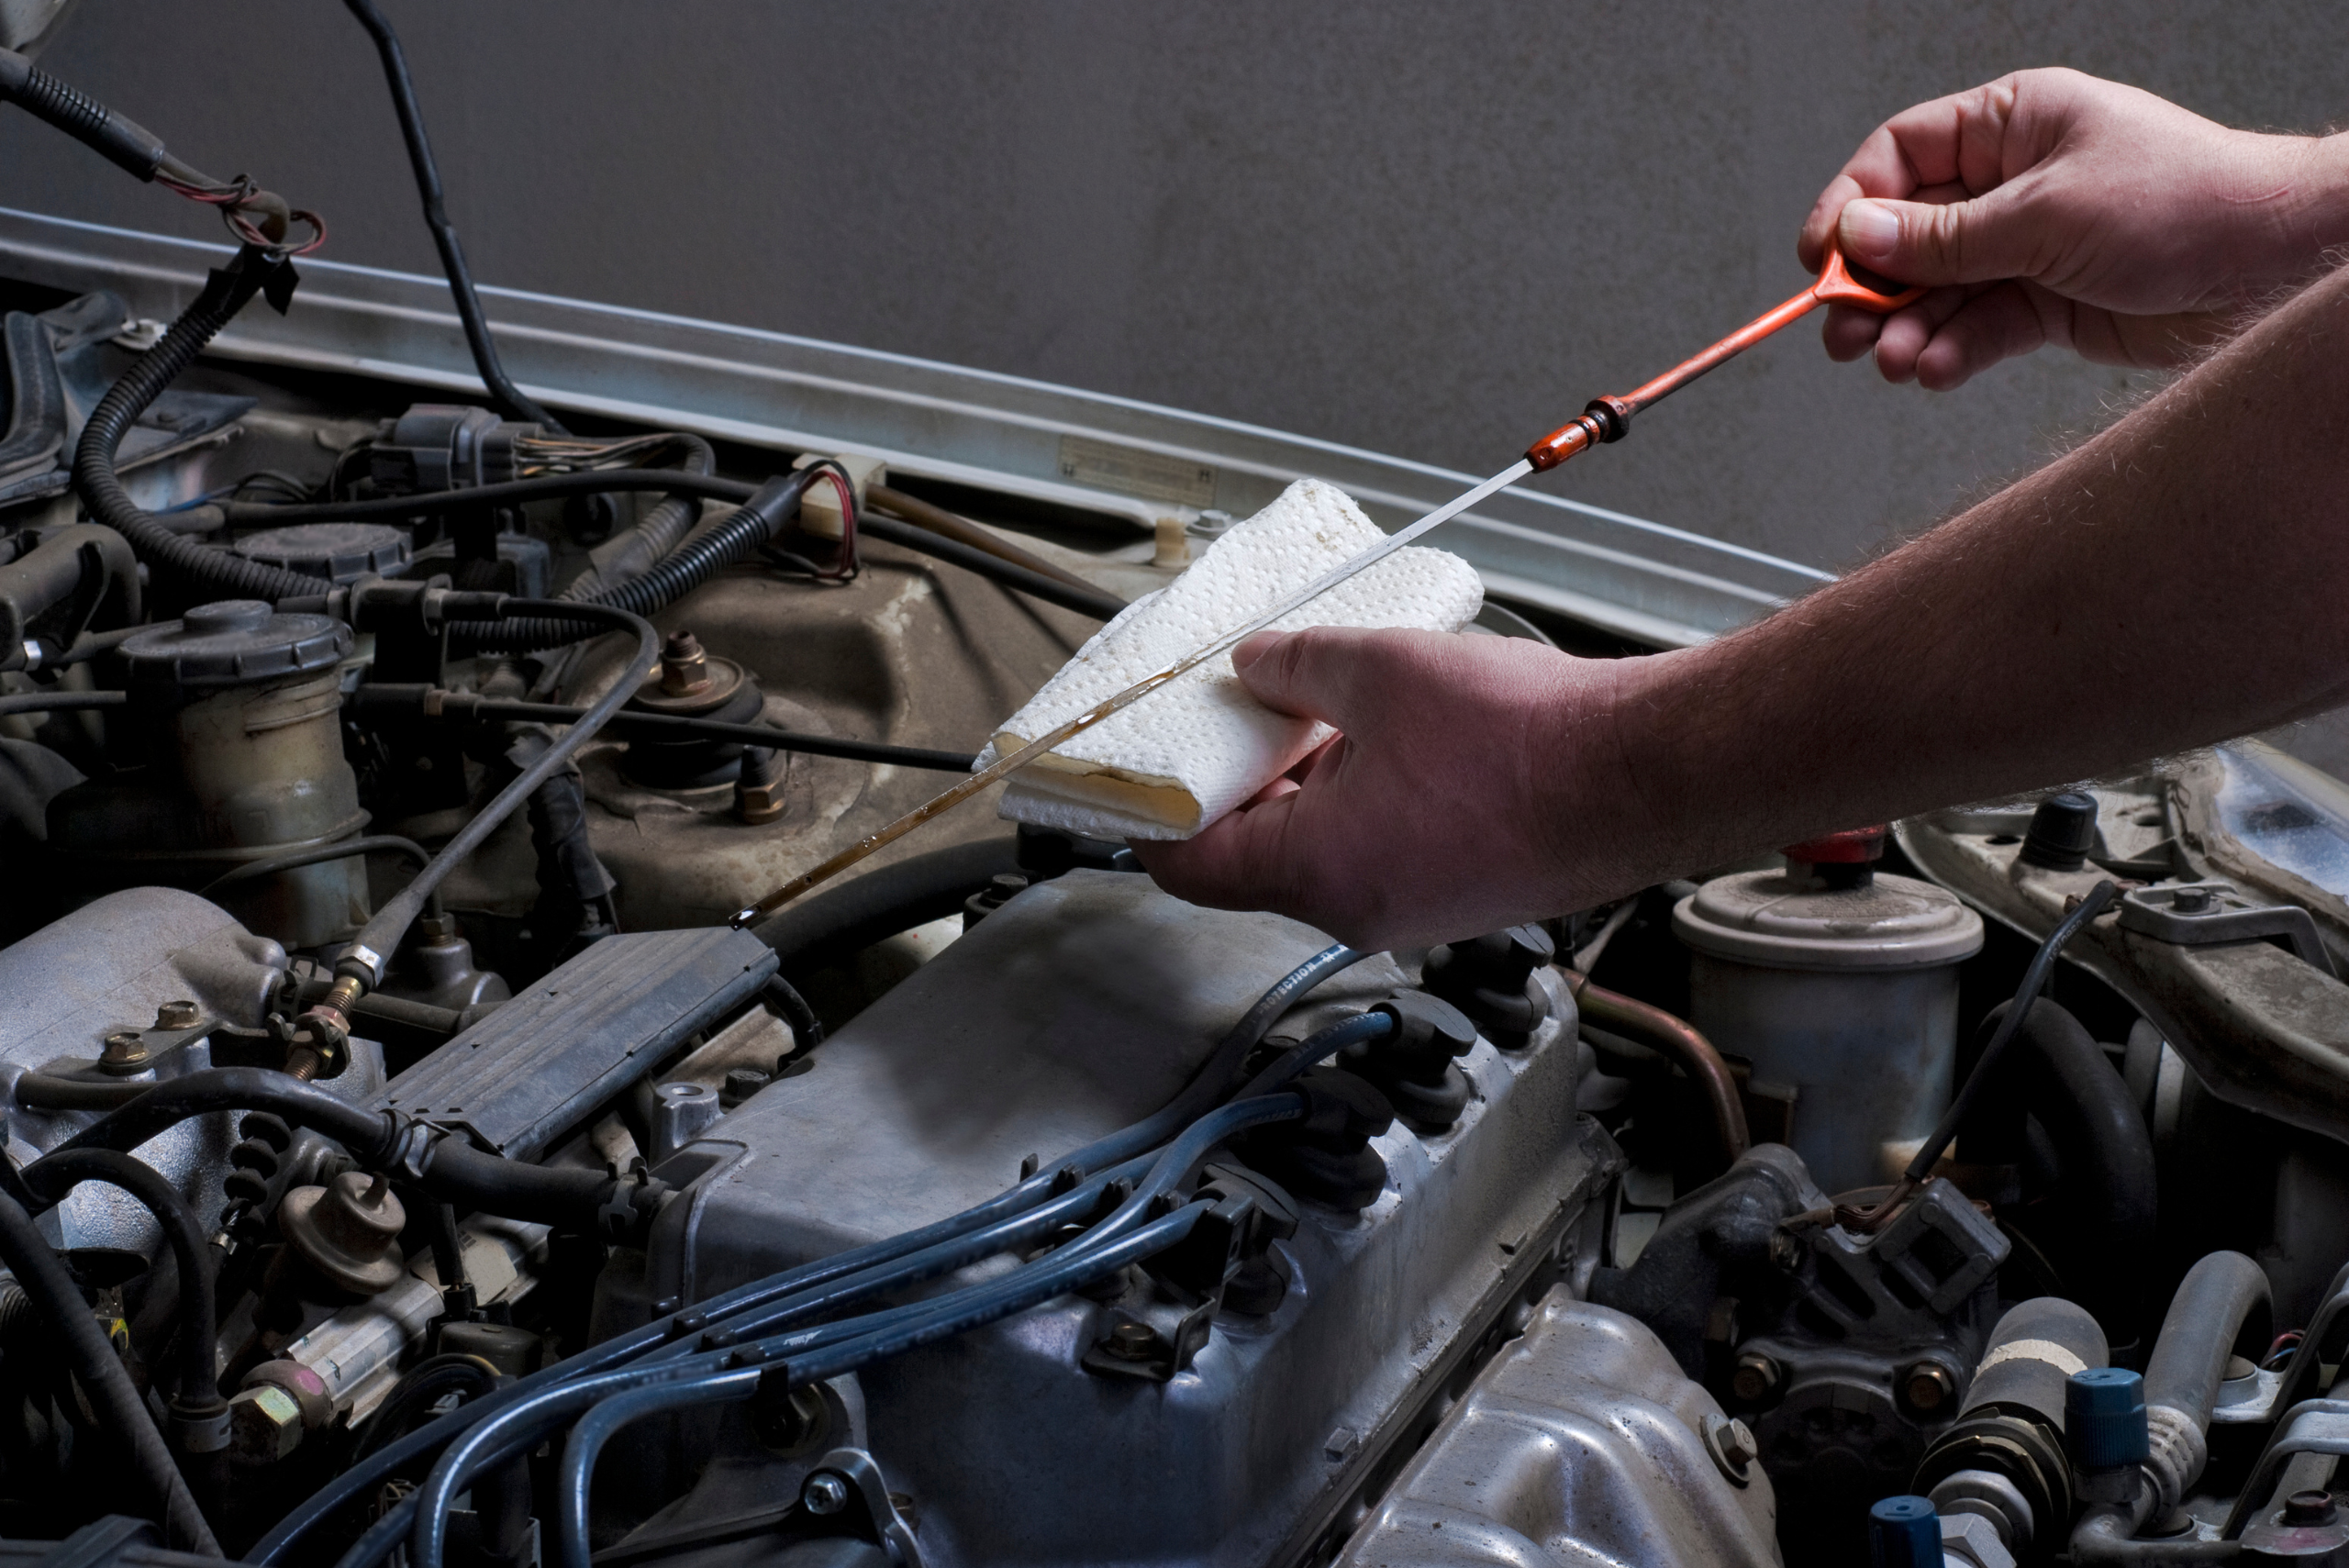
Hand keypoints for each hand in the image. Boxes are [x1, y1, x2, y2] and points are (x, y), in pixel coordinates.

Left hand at [1132, 627, 1649, 949]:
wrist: (1647, 775)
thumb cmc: (1531, 744)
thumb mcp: (1382, 672)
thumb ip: (1297, 667)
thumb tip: (1257, 666)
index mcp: (1318, 872)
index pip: (1187, 865)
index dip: (1144, 816)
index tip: (1122, 780)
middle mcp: (1357, 906)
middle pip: (1250, 853)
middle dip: (1231, 779)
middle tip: (1220, 712)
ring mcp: (1410, 903)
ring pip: (1316, 844)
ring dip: (1300, 778)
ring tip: (1305, 700)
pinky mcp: (1457, 885)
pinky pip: (1374, 841)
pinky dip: (1354, 789)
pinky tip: (1376, 725)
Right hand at [1798, 68, 2348, 387]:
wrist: (2268, 266)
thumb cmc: (2184, 204)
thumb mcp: (2045, 214)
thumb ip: (1943, 236)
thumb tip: (1857, 236)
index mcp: (2012, 124)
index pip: (1900, 156)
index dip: (1852, 205)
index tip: (1820, 259)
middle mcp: (2012, 182)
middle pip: (1908, 231)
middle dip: (1873, 285)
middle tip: (1844, 330)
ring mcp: (2026, 245)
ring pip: (1936, 290)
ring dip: (1906, 330)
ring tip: (1892, 362)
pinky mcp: (2046, 303)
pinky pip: (1975, 329)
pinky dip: (1949, 352)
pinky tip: (1933, 370)